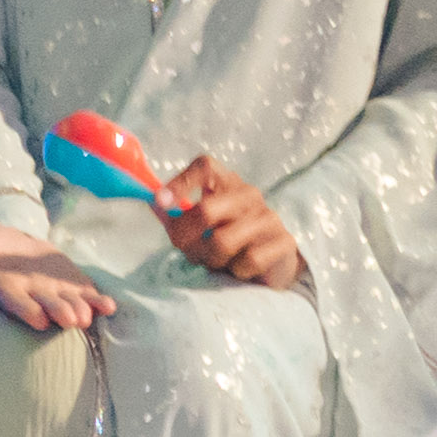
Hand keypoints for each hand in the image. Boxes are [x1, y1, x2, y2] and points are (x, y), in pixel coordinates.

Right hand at [0, 218, 118, 334]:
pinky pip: (87, 296)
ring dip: (81, 310)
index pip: (14, 302)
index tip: (36, 320)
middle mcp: (31, 295)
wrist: (10, 242)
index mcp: (3, 288)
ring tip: (90, 315)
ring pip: (69, 304)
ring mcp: (54, 293)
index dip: (25, 309)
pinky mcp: (73, 286)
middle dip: (59, 312)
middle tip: (70, 320)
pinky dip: (99, 302)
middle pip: (46, 307)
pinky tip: (111, 306)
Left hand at [157, 152, 307, 291]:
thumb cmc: (225, 240)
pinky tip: (242, 268)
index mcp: (224, 183)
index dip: (180, 182)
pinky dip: (237, 271)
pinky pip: (248, 260)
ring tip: (216, 260)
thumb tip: (151, 199)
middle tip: (187, 250)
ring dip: (210, 259)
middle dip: (186, 237)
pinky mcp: (284, 241)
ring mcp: (269, 216)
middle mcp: (248, 194)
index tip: (161, 202)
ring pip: (222, 242)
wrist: (269, 265)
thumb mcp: (196, 226)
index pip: (205, 166)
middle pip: (205, 210)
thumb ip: (173, 214)